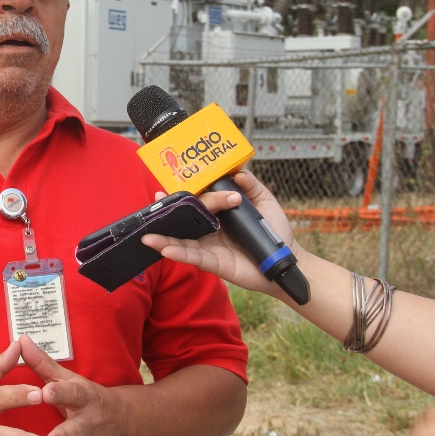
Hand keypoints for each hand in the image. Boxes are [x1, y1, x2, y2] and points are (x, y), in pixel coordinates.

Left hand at [19, 336, 126, 435]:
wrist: (122, 421)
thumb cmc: (84, 396)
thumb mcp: (68, 378)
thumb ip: (43, 363)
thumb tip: (21, 340)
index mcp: (83, 396)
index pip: (71, 392)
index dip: (59, 393)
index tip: (45, 393)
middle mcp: (89, 421)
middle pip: (77, 429)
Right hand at [141, 170, 295, 296]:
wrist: (286, 258)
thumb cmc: (274, 232)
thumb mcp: (264, 201)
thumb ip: (251, 185)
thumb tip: (238, 172)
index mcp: (218, 214)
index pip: (198, 201)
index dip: (184, 194)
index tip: (171, 185)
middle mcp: (209, 230)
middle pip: (185, 219)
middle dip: (169, 212)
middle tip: (159, 200)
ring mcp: (210, 247)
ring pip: (182, 242)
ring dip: (163, 238)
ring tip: (148, 235)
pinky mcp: (214, 263)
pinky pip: (194, 257)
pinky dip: (179, 253)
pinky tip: (165, 249)